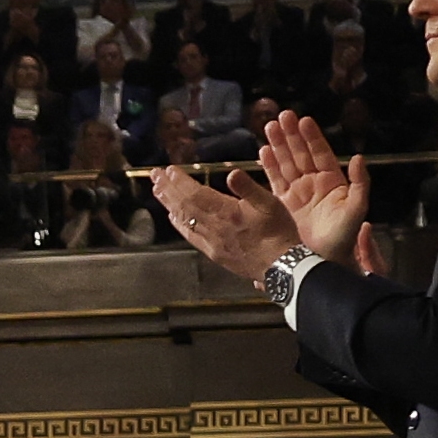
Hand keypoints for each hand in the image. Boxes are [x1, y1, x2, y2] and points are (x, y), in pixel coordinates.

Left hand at [150, 161, 297, 280]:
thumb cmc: (279, 232)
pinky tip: (172, 216)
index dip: (181, 182)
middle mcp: (214, 228)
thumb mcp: (271, 204)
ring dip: (169, 204)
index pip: (196, 194)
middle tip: (155, 175)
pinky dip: (178, 223)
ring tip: (158, 190)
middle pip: (184, 206)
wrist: (282, 266)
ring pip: (184, 220)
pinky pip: (190, 236)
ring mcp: (211, 242)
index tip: (169, 170)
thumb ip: (248, 188)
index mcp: (227, 213)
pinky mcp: (213, 253)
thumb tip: (231, 173)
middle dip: (168, 189)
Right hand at [256, 114, 370, 263]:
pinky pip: (274, 181)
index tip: (304, 120)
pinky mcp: (281, 204)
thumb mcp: (356, 209)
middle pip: (300, 154)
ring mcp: (296, 192)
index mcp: (332, 181)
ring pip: (285, 163)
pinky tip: (262, 152)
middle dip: (291, 135)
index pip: (320, 153)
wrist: (322, 261)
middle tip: (282, 116)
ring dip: (277, 145)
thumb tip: (358, 158)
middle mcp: (313, 183)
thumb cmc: (343, 237)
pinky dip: (268, 166)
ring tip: (269, 127)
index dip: (312, 137)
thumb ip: (361, 184)